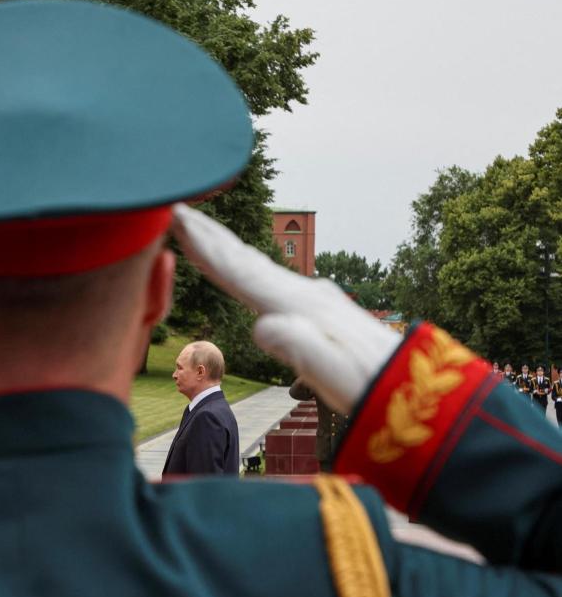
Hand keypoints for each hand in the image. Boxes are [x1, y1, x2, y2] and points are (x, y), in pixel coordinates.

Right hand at [171, 203, 400, 413]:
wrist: (420, 388)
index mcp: (301, 308)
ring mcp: (315, 300)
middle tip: (178, 208)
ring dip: (227, 247)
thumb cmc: (374, 388)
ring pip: (258, 267)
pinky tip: (247, 272)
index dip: (205, 247)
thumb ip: (300, 349)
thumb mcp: (336, 376)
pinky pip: (271, 282)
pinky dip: (247, 268)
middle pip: (247, 260)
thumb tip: (262, 325)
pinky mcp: (320, 311)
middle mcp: (306, 295)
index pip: (241, 273)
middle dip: (210, 235)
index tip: (176, 218)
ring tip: (202, 232)